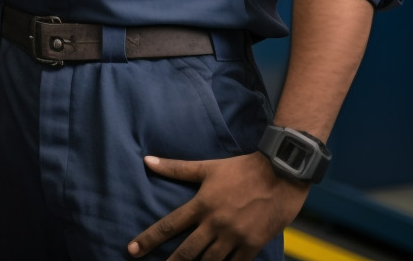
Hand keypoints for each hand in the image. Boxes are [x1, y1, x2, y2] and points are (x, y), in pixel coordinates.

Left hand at [128, 152, 307, 260]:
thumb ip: (176, 168)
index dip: (149, 238)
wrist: (280, 174)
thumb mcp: (207, 167)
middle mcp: (215, 223)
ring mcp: (235, 237)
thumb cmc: (241, 169)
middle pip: (188, 250)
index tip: (133, 249)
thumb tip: (147, 161)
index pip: (170, 224)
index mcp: (202, 204)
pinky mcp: (253, 245)